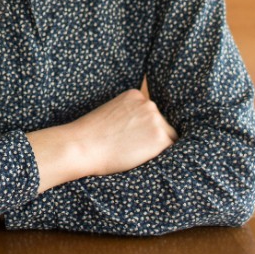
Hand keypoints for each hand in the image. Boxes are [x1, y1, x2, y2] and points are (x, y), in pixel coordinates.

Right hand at [27, 89, 177, 192]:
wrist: (83, 145)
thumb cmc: (92, 135)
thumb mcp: (111, 113)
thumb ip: (129, 114)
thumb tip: (142, 128)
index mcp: (134, 95)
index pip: (151, 114)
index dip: (143, 129)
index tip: (129, 137)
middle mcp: (148, 103)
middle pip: (163, 125)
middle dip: (152, 137)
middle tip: (130, 148)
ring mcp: (156, 119)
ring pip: (168, 138)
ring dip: (157, 148)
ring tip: (133, 154)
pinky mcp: (161, 138)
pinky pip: (171, 151)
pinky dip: (160, 158)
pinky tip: (140, 158)